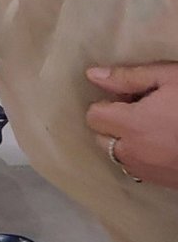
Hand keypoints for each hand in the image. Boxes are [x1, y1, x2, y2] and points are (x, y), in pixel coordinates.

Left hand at [87, 63, 177, 186]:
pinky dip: (141, 157)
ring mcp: (151, 172)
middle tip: (139, 110)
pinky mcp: (165, 183)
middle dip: (112, 124)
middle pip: (101, 139)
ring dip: (125, 142)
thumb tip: (92, 75)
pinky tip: (162, 143)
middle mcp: (135, 153)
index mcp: (132, 125)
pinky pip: (139, 171)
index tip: (127, 97)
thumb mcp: (167, 78)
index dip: (107, 103)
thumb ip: (128, 77)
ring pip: (119, 157)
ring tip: (151, 127)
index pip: (94, 116)